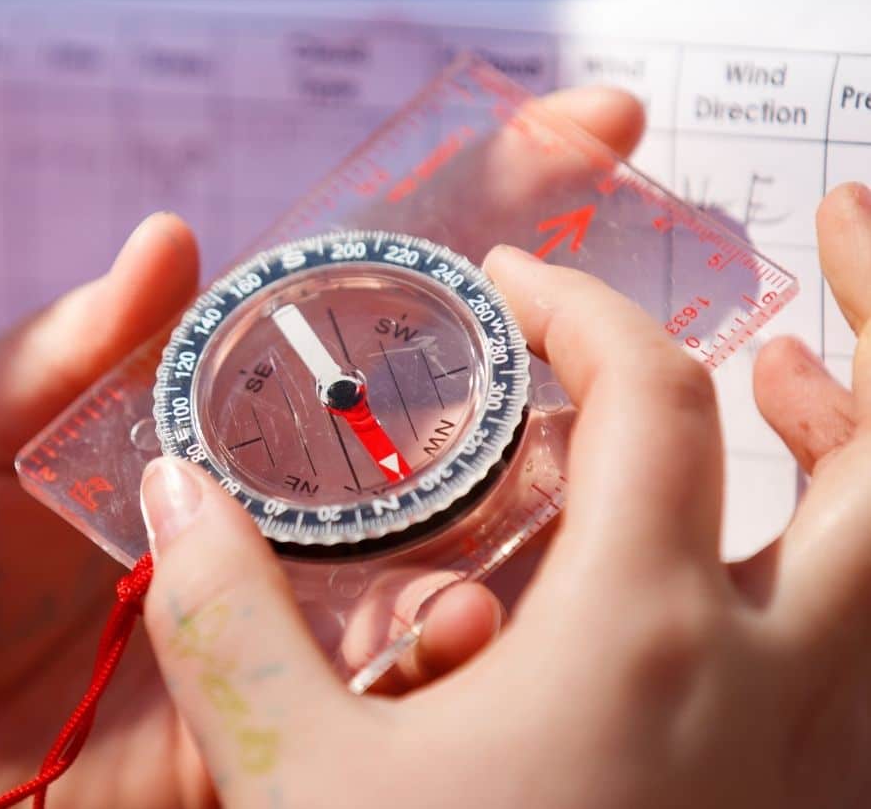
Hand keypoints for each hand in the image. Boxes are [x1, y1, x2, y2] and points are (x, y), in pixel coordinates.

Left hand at [0, 87, 646, 805]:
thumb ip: (58, 355)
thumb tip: (165, 239)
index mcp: (218, 415)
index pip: (358, 307)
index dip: (470, 219)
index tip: (587, 127)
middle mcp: (279, 506)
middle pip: (448, 427)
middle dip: (552, 376)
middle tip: (606, 350)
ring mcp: (292, 612)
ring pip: (456, 556)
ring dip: (525, 525)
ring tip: (552, 507)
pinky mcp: (284, 719)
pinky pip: (390, 687)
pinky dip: (445, 655)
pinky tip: (456, 632)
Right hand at [139, 182, 870, 807]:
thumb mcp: (301, 782)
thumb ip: (229, 621)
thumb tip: (175, 492)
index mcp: (645, 639)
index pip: (655, 398)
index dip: (582, 308)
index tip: (512, 289)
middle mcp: (770, 681)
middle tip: (828, 226)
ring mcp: (812, 753)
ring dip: (862, 439)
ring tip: (790, 372)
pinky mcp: (805, 806)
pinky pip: (868, 650)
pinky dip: (842, 564)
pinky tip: (755, 571)